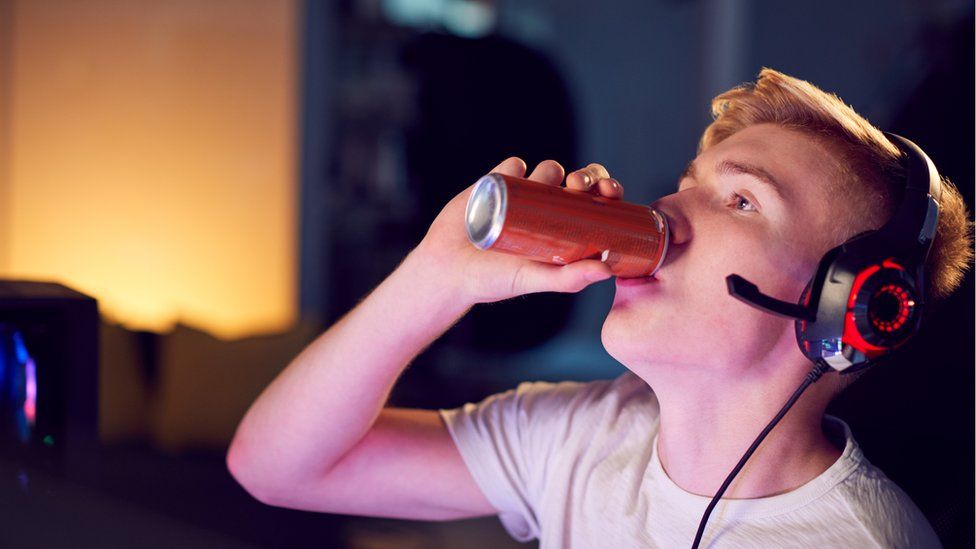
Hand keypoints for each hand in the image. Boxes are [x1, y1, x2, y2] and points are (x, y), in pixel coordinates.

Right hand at [411, 157, 625, 304]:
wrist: (445, 269)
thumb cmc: (491, 282)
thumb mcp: (532, 279)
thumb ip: (567, 279)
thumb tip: (607, 271)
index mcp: (566, 231)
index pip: (598, 204)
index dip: (608, 192)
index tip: (608, 193)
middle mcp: (549, 210)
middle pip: (578, 182)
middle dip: (585, 176)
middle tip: (576, 186)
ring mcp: (523, 195)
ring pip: (548, 170)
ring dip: (552, 170)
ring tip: (546, 183)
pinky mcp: (496, 182)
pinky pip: (513, 165)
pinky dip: (517, 165)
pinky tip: (517, 174)